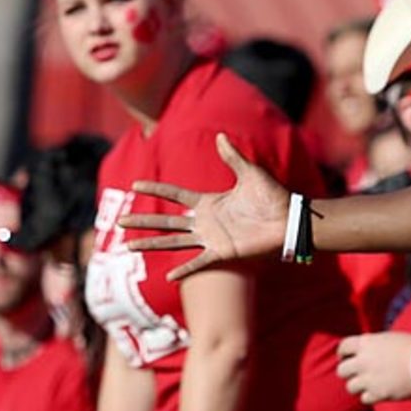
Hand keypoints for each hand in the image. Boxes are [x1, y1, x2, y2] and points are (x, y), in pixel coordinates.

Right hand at [118, 133, 288, 278]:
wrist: (289, 219)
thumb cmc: (273, 196)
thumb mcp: (250, 173)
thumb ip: (233, 157)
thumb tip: (220, 135)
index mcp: (209, 202)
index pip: (175, 195)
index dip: (156, 189)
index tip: (134, 185)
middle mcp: (205, 221)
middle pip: (167, 220)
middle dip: (144, 220)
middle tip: (120, 223)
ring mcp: (212, 237)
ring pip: (174, 242)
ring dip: (152, 244)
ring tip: (129, 247)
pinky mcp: (223, 251)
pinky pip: (199, 262)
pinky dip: (185, 269)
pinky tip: (168, 275)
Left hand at [337, 332, 410, 403]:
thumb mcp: (390, 339)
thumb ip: (374, 345)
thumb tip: (367, 350)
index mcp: (366, 343)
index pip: (343, 347)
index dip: (343, 353)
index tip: (345, 357)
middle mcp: (363, 361)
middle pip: (342, 370)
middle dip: (348, 372)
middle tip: (357, 373)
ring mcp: (368, 378)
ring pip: (350, 387)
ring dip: (358, 386)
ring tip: (368, 384)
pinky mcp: (377, 393)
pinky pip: (364, 398)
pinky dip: (370, 396)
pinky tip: (378, 392)